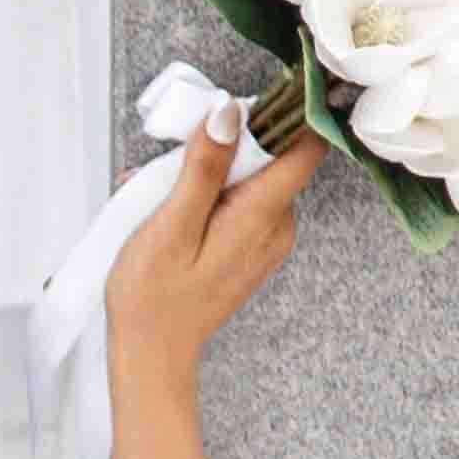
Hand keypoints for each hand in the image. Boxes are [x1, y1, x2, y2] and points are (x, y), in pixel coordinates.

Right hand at [106, 89, 325, 394]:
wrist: (152, 355)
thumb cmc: (153, 298)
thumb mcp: (170, 225)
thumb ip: (204, 168)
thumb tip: (229, 115)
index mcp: (262, 215)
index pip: (306, 146)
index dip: (286, 113)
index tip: (250, 102)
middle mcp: (277, 226)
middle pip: (272, 159)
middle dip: (226, 148)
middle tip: (175, 162)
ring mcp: (267, 240)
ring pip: (252, 181)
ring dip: (210, 175)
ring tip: (161, 197)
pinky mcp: (252, 250)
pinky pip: (240, 205)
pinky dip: (209, 199)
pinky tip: (172, 216)